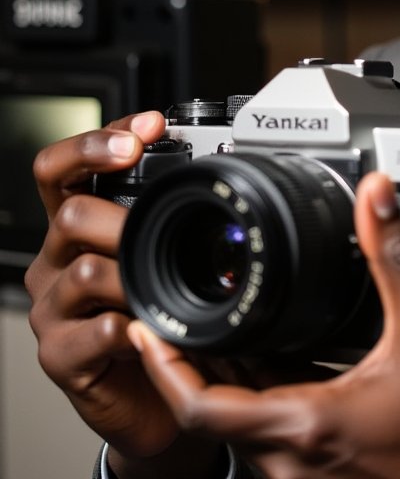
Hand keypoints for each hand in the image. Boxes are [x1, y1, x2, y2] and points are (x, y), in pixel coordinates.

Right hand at [23, 112, 222, 477]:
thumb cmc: (164, 313)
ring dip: (136, 275)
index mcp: (79, 226)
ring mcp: (55, 310)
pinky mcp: (61, 358)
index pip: (61, 169)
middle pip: (70, 213)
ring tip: (167, 283)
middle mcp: (58, 261)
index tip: (150, 126)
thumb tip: (223, 158)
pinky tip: (151, 328)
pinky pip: (91, 334)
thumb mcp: (166, 253)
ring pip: (85, 271)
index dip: (96, 141)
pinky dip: (129, 328)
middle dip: (125, 213)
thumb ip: (173, 212)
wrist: (154, 395)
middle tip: (165, 217)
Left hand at [129, 172, 399, 478]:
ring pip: (236, 423)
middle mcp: (287, 459)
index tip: (148, 329)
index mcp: (303, 423)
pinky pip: (265, 433)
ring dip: (222, 378)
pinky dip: (256, 396)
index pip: (200, 404)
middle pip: (210, 408)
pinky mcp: (313, 474)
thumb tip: (376, 202)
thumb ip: (396, 260)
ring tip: (220, 328)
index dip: (165, 366)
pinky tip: (276, 363)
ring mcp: (297, 472)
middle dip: (191, 360)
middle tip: (179, 313)